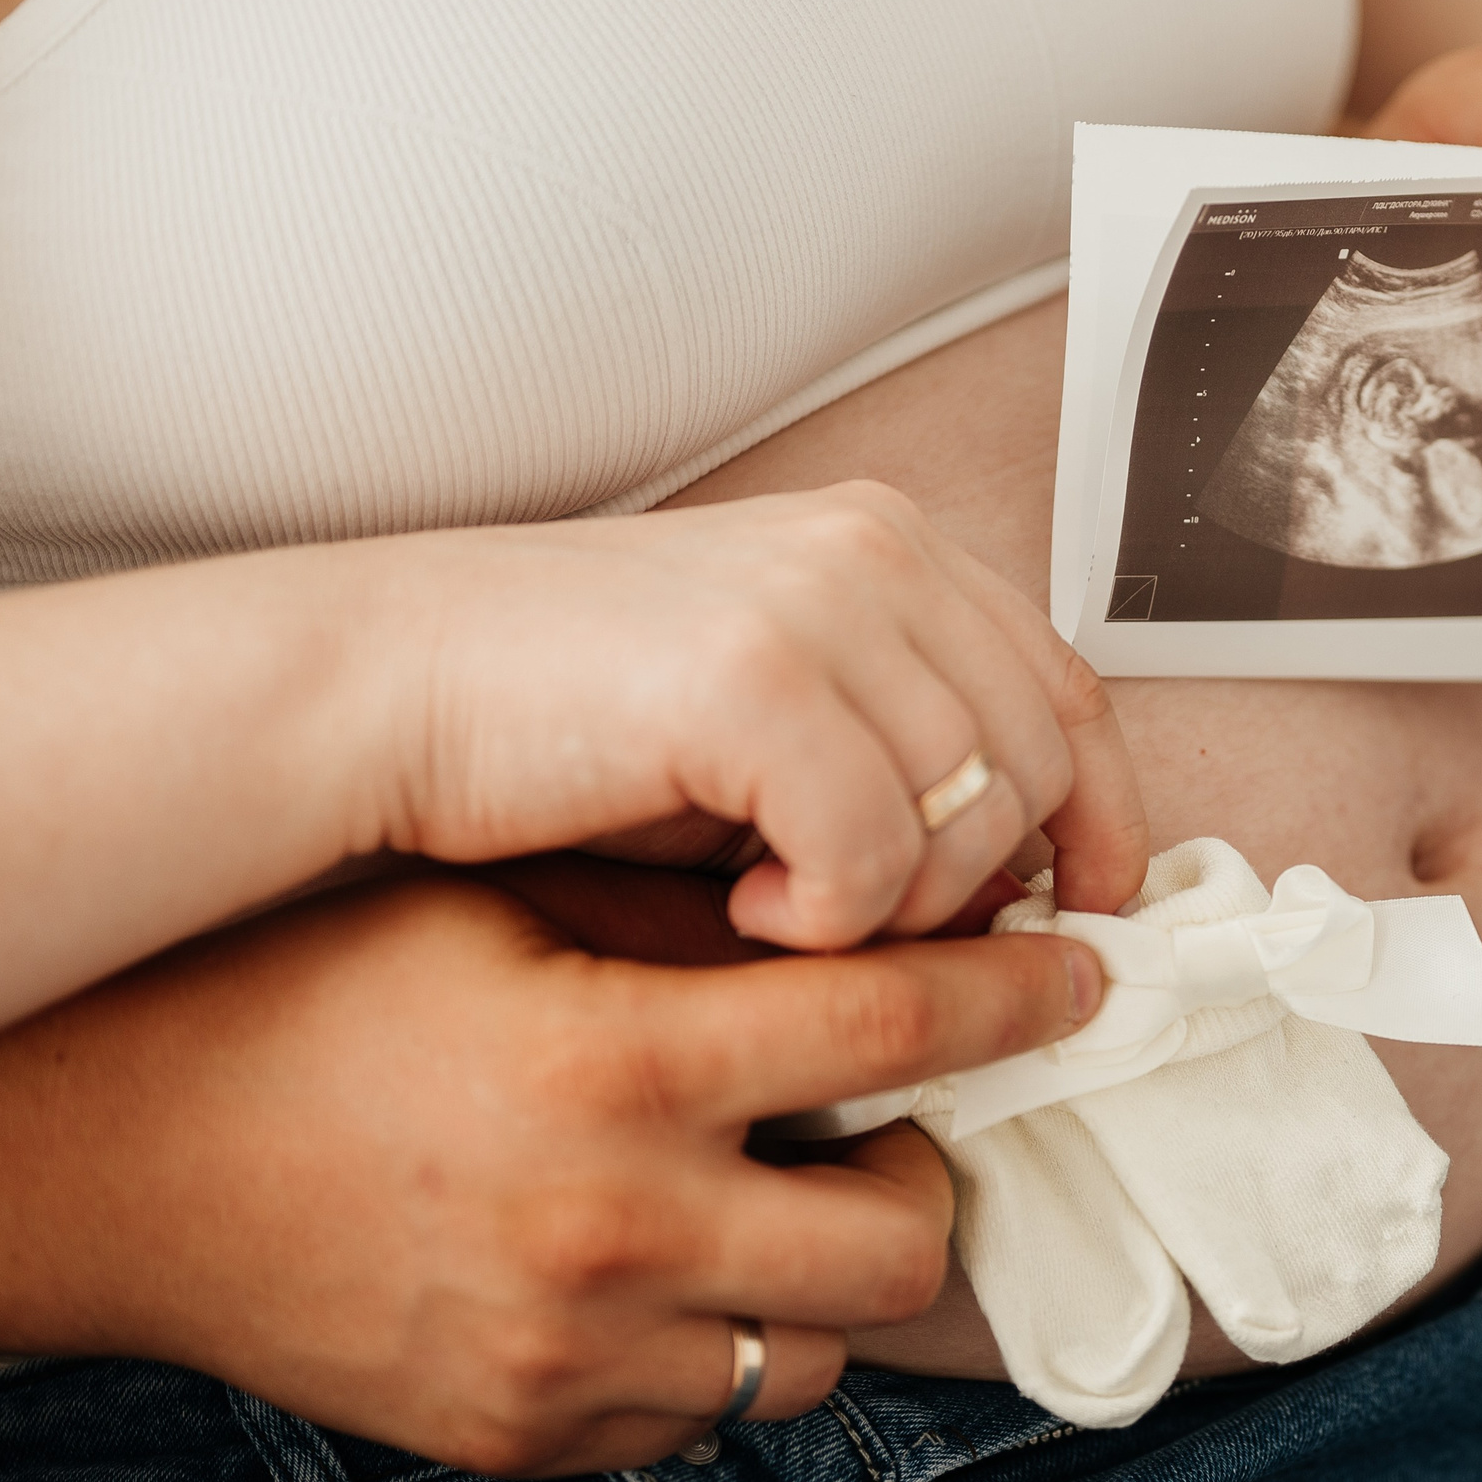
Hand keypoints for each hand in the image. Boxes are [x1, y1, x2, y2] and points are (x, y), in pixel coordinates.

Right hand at [0, 873, 1104, 1475]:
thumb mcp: (508, 901)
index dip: (1017, 996)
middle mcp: (611, 1231)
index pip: (896, 1025)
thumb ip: (700, 918)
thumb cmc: (310, 990)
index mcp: (616, 1066)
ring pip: (816, 1350)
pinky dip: (723, 1340)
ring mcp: (570, 1360)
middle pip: (899, 1236)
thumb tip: (887, 907)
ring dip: (829, 1268)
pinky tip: (669, 1257)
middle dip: (928, 1168)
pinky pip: (703, 1416)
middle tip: (888, 1111)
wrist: (116, 1153)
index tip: (1080, 978)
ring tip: (771, 1187)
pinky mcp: (525, 1438)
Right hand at [370, 481, 1148, 946]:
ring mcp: (820, 602)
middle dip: (982, 885)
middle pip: (1037, 762)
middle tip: (879, 938)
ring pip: (969, 817)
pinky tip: (745, 912)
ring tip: (784, 916)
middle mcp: (873, 550)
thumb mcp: (768, 707)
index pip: (1067, 685)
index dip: (1103, 811)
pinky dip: (829, 915)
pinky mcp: (755, 676)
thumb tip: (1024, 878)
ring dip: (895, 909)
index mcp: (888, 543)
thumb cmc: (560, 718)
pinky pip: (878, 851)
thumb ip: (897, 749)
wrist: (379, 691)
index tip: (1088, 910)